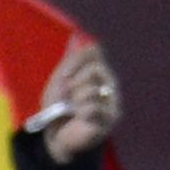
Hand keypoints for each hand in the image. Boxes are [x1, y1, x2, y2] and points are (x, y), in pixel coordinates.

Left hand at [38, 34, 121, 161]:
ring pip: (93, 90)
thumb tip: (75, 35)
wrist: (57, 134)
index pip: (94, 51)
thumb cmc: (59, 106)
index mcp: (99, 70)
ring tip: (74, 110)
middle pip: (95, 69)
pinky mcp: (111, 119)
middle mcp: (110, 83)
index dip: (75, 62)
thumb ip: (70, 59)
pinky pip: (93, 108)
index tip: (64, 76)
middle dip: (74, 83)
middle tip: (68, 97)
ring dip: (76, 101)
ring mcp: (113, 101)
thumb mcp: (60, 79)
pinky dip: (81, 113)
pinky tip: (80, 118)